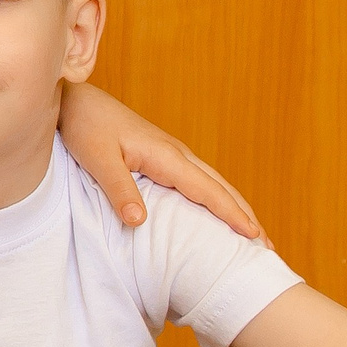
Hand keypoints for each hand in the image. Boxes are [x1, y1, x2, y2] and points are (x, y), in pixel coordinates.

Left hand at [58, 82, 260, 239]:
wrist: (77, 99)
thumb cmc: (85, 126)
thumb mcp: (97, 159)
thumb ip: (118, 188)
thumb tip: (138, 221)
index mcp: (166, 156)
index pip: (208, 190)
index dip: (232, 215)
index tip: (255, 238)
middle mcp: (176, 153)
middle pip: (221, 187)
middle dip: (246, 215)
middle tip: (268, 247)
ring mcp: (171, 153)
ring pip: (213, 182)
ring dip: (235, 207)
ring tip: (252, 234)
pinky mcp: (162, 155)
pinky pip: (199, 180)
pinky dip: (217, 197)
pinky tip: (216, 211)